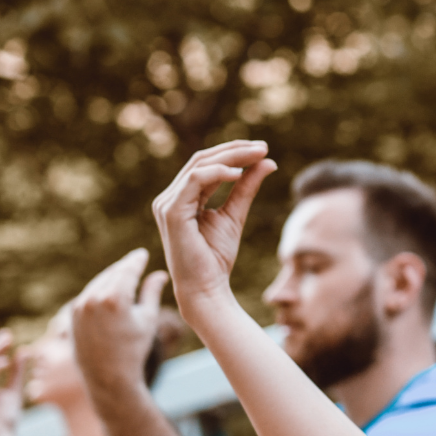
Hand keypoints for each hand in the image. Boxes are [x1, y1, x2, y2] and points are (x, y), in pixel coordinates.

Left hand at [69, 249, 169, 398]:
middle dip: (124, 267)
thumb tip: (160, 274)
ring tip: (123, 273)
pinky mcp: (71, 314)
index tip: (142, 254)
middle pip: (112, 273)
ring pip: (98, 283)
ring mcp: (78, 306)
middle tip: (135, 260)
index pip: (127, 270)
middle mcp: (93, 299)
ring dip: (111, 277)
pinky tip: (108, 290)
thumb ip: (151, 293)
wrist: (107, 379)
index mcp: (114, 299)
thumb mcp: (147, 320)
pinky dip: (99, 289)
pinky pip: (88, 294)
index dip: (136, 260)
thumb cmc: (133, 351)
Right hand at [151, 141, 276, 319]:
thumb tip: (268, 161)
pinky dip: (218, 172)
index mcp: (181, 197)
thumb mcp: (235, 215)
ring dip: (231, 157)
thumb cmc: (217, 258)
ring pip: (199, 165)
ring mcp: (167, 203)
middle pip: (202, 159)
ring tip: (258, 155)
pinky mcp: (171, 211)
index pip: (206, 164)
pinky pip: (195, 180)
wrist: (206, 289)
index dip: (233, 153)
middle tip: (263, 147)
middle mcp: (169, 197)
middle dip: (234, 150)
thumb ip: (247, 188)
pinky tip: (239, 173)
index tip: (262, 149)